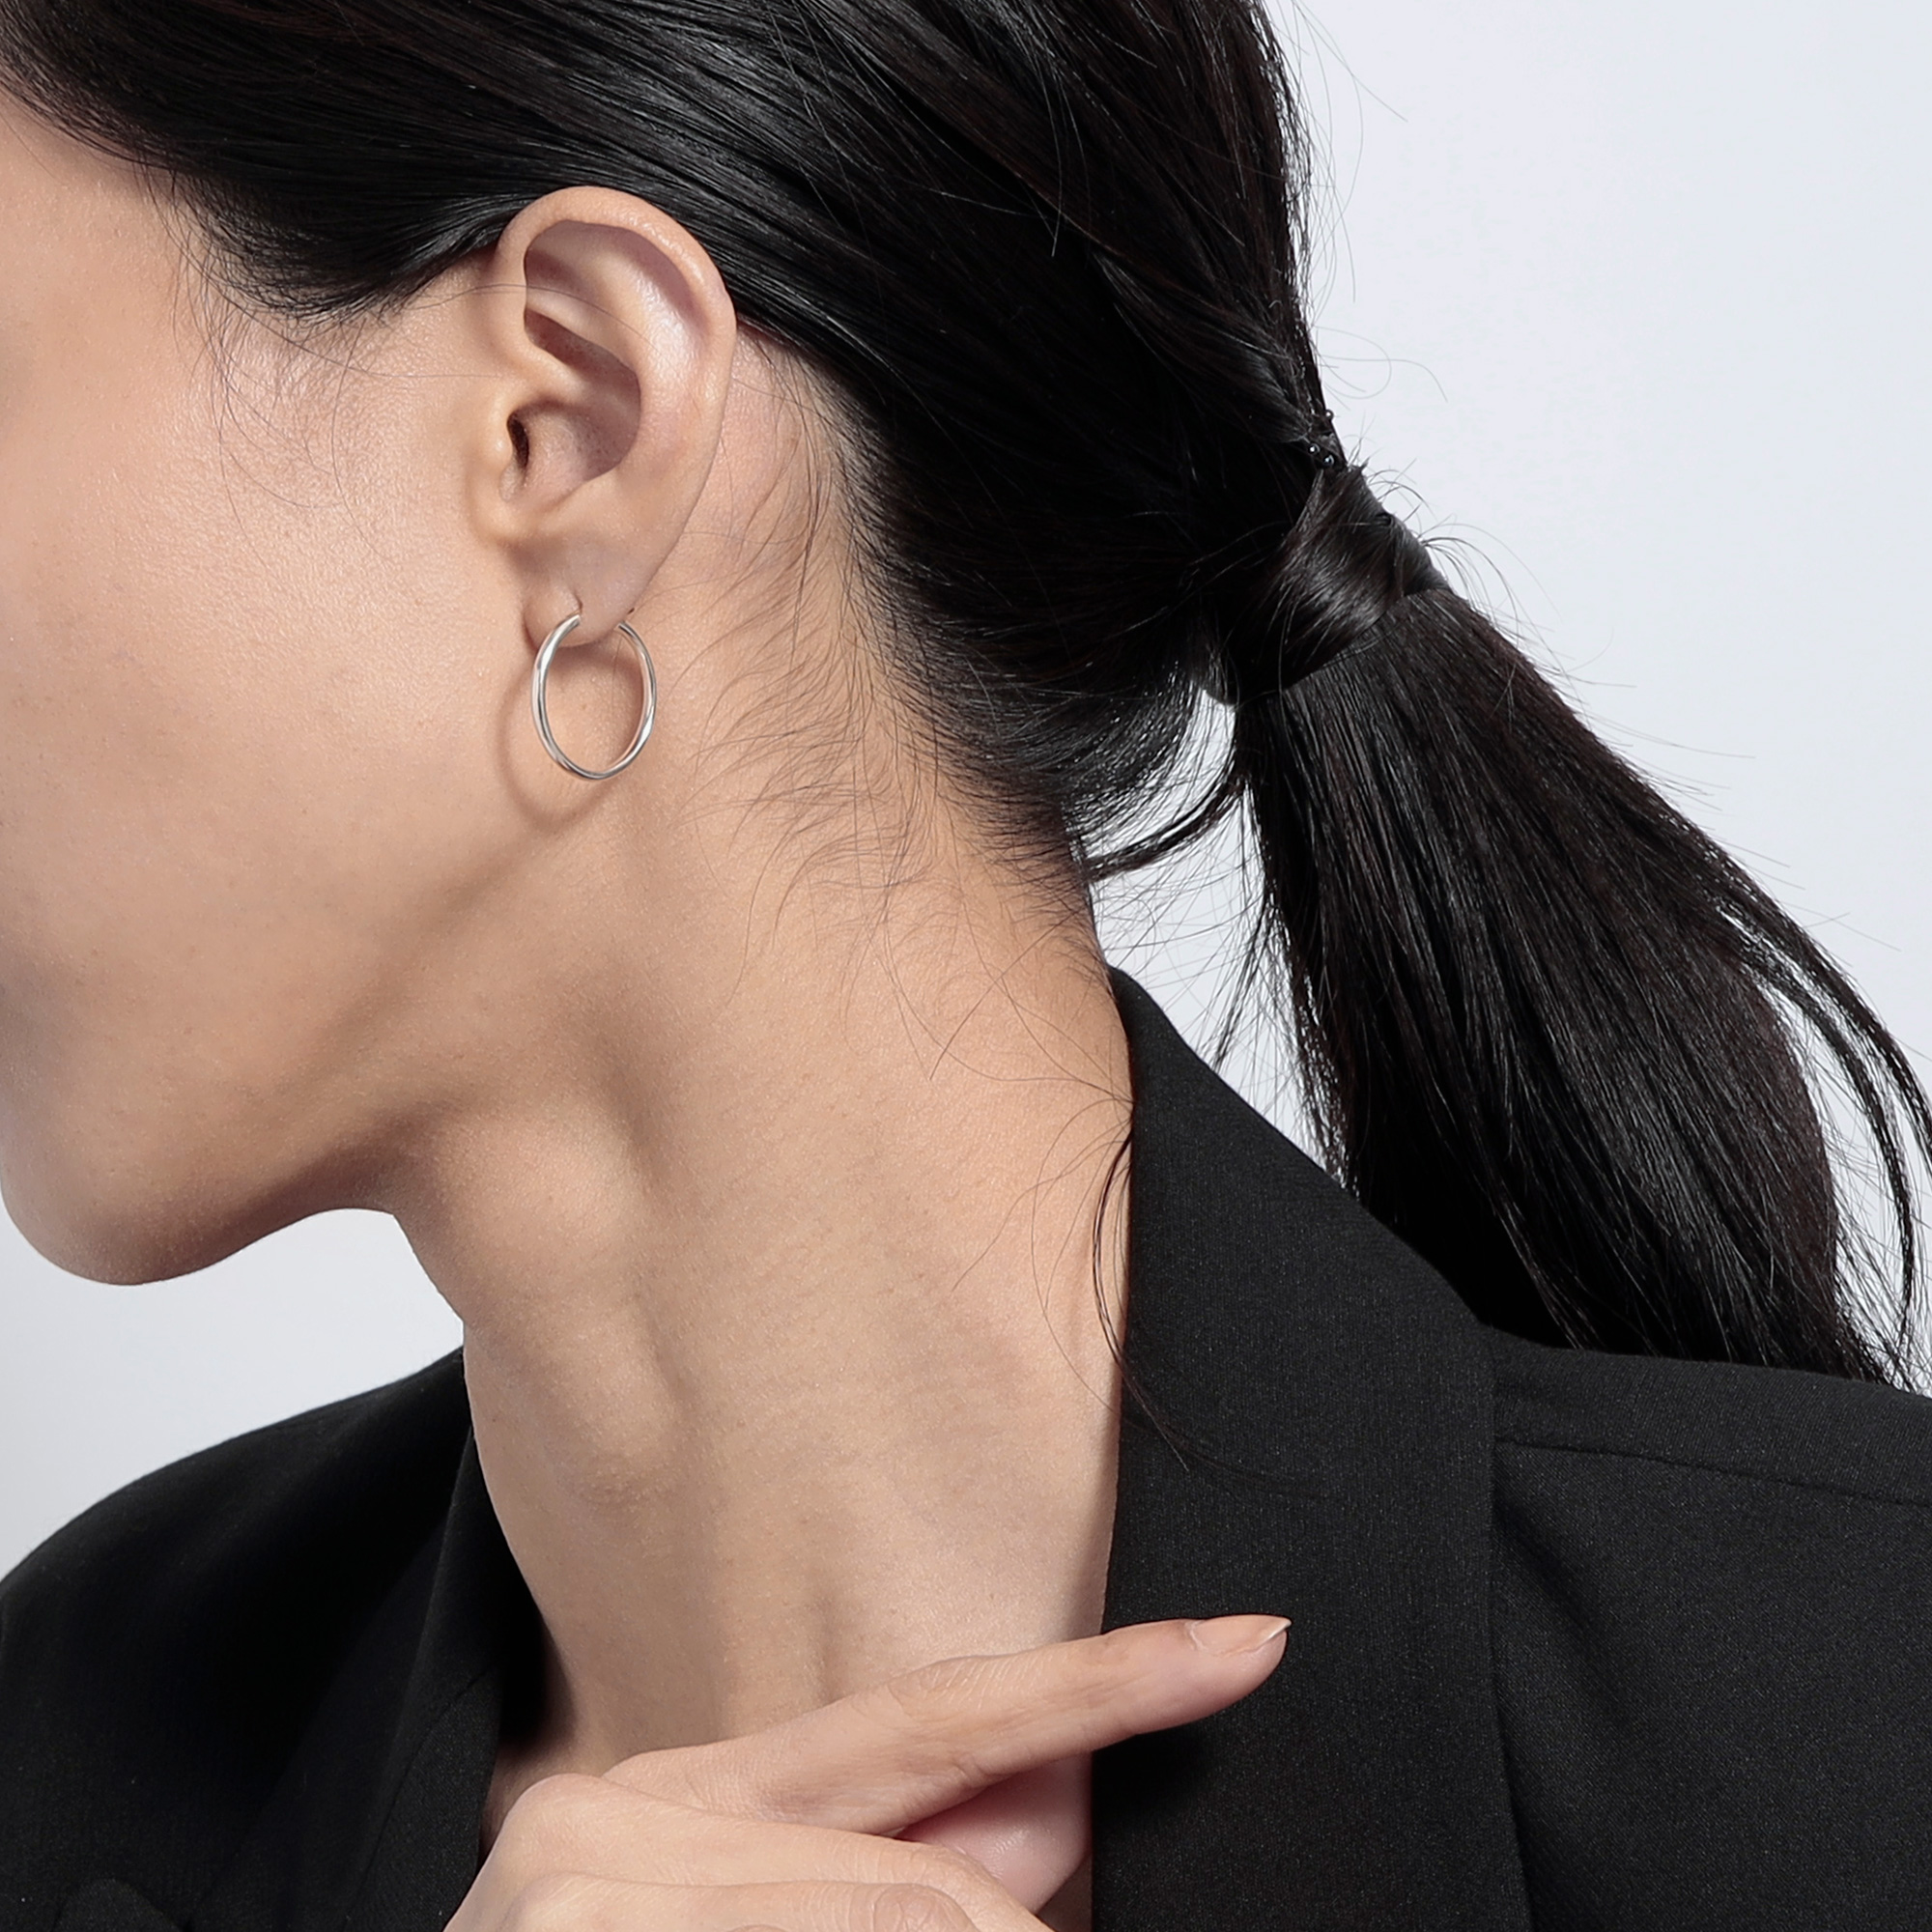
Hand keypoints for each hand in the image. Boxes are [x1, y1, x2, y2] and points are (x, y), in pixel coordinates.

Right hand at [449, 1613, 1288, 1930]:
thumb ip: (876, 1880)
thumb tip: (1042, 1827)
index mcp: (647, 1810)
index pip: (919, 1725)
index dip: (1096, 1690)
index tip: (1243, 1645)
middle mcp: (605, 1831)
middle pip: (932, 1887)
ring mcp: (586, 1900)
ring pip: (917, 1930)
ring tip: (1008, 1929)